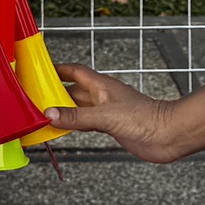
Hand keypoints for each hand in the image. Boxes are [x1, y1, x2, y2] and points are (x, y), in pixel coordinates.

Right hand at [46, 64, 185, 162]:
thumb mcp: (106, 117)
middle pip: (73, 90)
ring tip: (44, 114)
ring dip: (64, 110)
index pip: (75, 72)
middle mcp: (103, 97)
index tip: (40, 70)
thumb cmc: (146, 119)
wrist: (169, 135)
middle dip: (55, 92)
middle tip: (35, 96)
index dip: (58, 69)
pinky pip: (87, 122)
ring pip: (79, 107)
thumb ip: (77, 117)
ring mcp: (108, 111)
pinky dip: (74, 124)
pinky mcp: (112, 126)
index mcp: (102, 86)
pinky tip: (66, 128)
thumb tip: (50, 114)